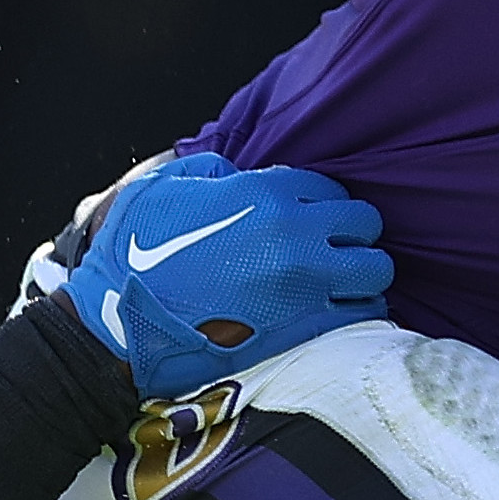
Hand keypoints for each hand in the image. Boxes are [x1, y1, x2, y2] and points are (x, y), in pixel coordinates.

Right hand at [64, 152, 390, 400]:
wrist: (122, 323)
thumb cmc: (135, 254)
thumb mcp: (163, 190)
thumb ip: (209, 172)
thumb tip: (234, 175)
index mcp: (264, 193)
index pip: (330, 189)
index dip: (322, 207)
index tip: (310, 224)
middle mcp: (295, 232)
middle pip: (366, 223)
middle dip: (353, 236)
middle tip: (333, 253)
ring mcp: (305, 282)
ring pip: (376, 270)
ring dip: (363, 276)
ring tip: (341, 286)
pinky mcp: (305, 327)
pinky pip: (362, 314)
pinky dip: (356, 313)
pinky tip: (335, 315)